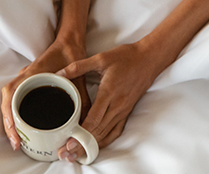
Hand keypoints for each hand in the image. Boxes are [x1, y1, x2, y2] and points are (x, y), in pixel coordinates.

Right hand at [0, 36, 88, 150]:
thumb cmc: (71, 55)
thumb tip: (86, 124)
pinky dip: (16, 115)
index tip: (16, 134)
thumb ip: (82, 99)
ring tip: (18, 140)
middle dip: (9, 126)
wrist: (69, 42)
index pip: (11, 95)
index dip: (9, 117)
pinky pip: (16, 100)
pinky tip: (23, 128)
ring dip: (11, 122)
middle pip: (7, 103)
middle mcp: (24, 77)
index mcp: (32, 74)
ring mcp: (24, 80)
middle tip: (17, 144)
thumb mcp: (78, 78)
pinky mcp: (28, 84)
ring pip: (10, 103)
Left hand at [55, 40, 164, 162]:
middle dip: (81, 143)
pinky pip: (116, 131)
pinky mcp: (127, 111)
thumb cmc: (126, 57)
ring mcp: (123, 110)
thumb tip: (59, 73)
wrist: (149, 59)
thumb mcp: (101, 58)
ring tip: (77, 153)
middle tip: (66, 152)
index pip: (93, 119)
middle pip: (98, 131)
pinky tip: (96, 144)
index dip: (80, 133)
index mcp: (109, 93)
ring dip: (92, 144)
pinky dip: (105, 140)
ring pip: (106, 133)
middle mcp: (117, 105)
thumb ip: (78, 66)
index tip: (68, 142)